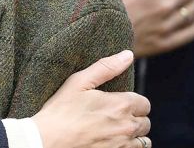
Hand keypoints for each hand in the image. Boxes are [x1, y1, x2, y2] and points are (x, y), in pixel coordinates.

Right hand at [33, 50, 150, 147]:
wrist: (48, 140)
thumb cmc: (60, 110)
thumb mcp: (78, 82)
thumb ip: (106, 68)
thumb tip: (127, 55)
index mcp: (120, 105)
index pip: (144, 103)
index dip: (132, 101)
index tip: (118, 103)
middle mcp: (127, 126)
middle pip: (145, 122)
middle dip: (134, 117)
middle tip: (114, 116)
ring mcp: (123, 144)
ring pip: (143, 139)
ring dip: (134, 134)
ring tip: (116, 130)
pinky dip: (129, 146)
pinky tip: (115, 141)